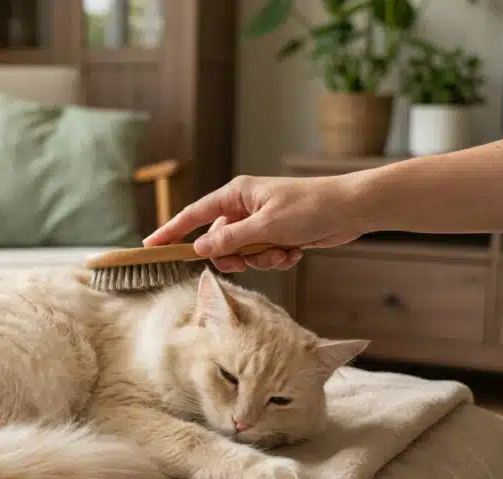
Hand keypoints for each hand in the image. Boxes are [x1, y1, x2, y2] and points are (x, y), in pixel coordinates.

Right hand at [143, 174, 364, 271]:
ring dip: (260, 259)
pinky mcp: (276, 235)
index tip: (151, 245)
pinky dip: (276, 258)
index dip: (171, 231)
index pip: (193, 215)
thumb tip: (200, 248)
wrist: (352, 209)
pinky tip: (295, 251)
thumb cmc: (312, 207)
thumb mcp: (267, 227)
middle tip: (250, 259)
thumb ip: (231, 239)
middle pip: (218, 241)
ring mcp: (260, 222)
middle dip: (234, 256)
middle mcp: (244, 207)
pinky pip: (262, 256)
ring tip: (283, 251)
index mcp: (236, 195)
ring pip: (241, 253)